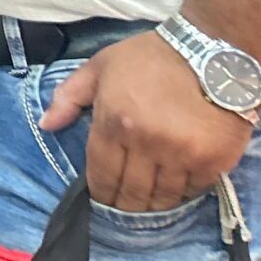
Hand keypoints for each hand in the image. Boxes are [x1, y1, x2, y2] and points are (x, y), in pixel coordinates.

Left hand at [41, 29, 252, 210]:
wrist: (214, 53)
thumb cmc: (150, 58)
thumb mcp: (100, 67)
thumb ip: (68, 97)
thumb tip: (45, 125)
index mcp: (115, 121)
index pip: (102, 173)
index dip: (101, 191)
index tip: (101, 198)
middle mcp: (147, 144)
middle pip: (132, 192)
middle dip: (124, 205)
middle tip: (124, 208)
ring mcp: (182, 155)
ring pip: (163, 197)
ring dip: (153, 204)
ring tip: (148, 204)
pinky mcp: (214, 162)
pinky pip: (193, 191)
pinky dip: (183, 193)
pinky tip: (176, 189)